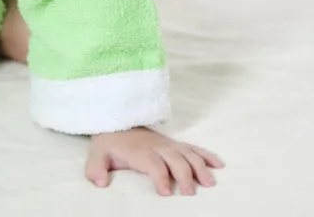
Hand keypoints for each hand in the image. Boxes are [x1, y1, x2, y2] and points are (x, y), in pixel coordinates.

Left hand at [86, 127, 224, 195]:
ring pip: (188, 153)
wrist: (116, 124)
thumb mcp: (97, 155)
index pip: (152, 163)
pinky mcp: (175, 145)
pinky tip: (219, 165)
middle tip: (189, 193)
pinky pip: (193, 148)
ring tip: (210, 183)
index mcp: (140, 152)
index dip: (160, 176)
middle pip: (175, 159)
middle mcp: (157, 147)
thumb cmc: (110, 144)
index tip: (165, 192)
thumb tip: (99, 182)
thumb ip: (96, 168)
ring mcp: (168, 145)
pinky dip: (207, 155)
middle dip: (184, 174)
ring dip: (200, 166)